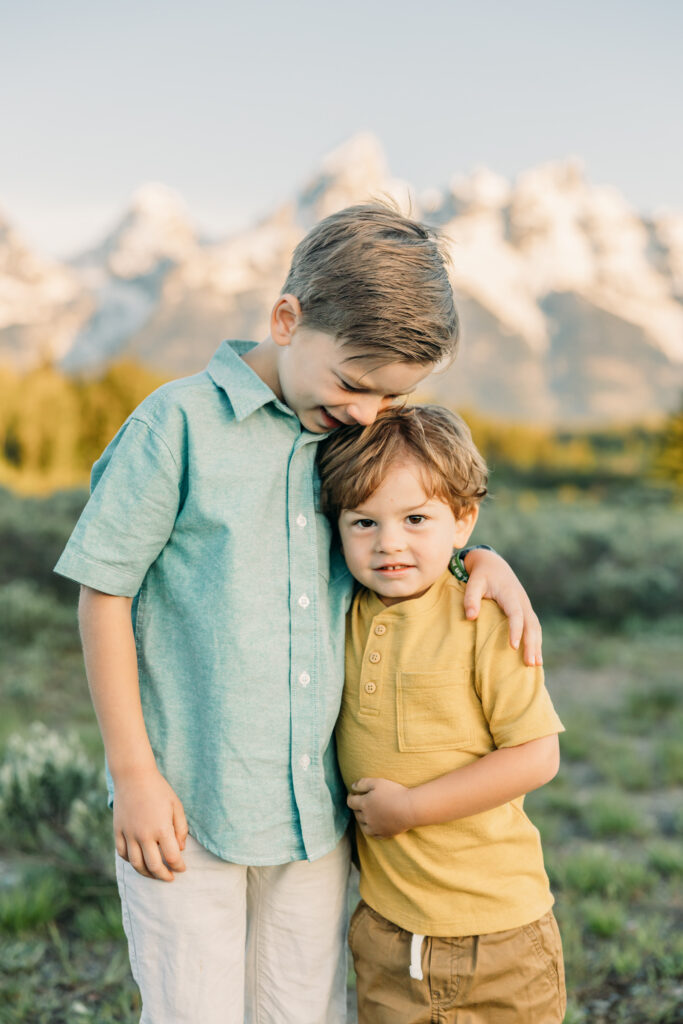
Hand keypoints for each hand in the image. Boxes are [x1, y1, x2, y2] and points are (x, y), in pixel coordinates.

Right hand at [113, 767, 188, 880]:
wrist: (134, 776)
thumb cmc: (159, 789)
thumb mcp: (176, 805)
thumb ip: (181, 829)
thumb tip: (180, 849)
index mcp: (162, 828)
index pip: (172, 857)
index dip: (179, 866)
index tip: (182, 868)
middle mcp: (144, 835)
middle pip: (154, 866)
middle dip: (164, 876)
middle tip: (170, 878)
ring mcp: (129, 834)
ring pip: (136, 864)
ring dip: (146, 873)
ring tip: (154, 874)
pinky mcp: (118, 831)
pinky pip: (123, 853)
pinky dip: (131, 861)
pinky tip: (139, 861)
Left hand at [347, 777, 415, 838]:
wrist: (410, 809)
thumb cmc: (394, 793)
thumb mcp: (377, 782)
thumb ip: (362, 783)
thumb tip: (352, 786)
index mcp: (364, 804)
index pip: (350, 802)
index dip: (350, 797)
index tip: (353, 794)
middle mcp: (367, 818)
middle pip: (356, 814)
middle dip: (357, 808)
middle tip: (361, 803)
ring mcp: (375, 828)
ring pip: (363, 826)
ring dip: (362, 820)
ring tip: (366, 815)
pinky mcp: (384, 834)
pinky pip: (373, 835)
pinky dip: (372, 830)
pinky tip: (374, 825)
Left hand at [462, 549, 541, 665]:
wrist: (494, 564)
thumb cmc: (481, 575)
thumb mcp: (474, 582)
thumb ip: (470, 598)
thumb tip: (471, 617)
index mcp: (510, 594)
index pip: (516, 614)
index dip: (516, 629)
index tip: (514, 646)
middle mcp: (522, 601)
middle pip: (531, 624)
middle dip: (532, 644)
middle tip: (529, 663)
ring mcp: (526, 605)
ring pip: (535, 627)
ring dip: (537, 645)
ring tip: (536, 665)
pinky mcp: (526, 610)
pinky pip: (534, 627)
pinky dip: (536, 641)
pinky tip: (536, 656)